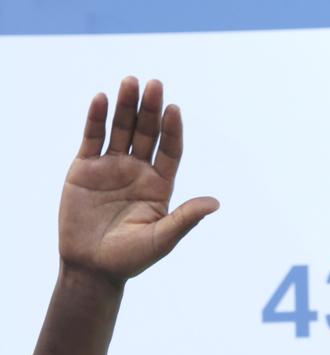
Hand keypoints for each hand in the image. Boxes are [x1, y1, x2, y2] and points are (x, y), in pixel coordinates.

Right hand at [59, 76, 218, 284]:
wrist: (92, 268)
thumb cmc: (130, 259)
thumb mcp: (162, 239)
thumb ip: (186, 218)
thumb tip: (215, 203)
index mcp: (159, 186)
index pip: (170, 151)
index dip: (172, 130)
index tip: (174, 109)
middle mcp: (137, 172)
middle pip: (146, 133)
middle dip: (150, 110)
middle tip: (154, 84)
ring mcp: (111, 167)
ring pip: (120, 129)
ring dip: (125, 106)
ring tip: (130, 82)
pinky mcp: (85, 168)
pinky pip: (92, 137)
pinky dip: (96, 118)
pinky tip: (102, 99)